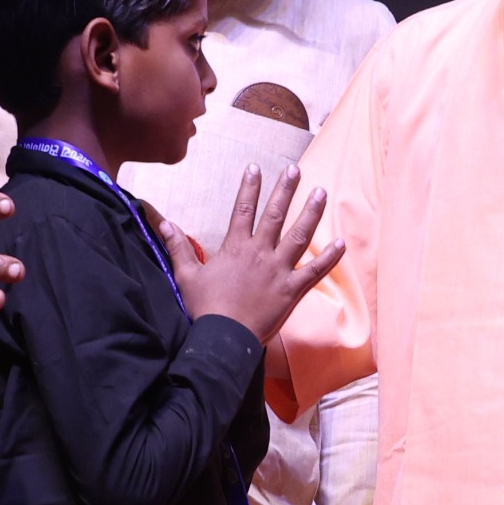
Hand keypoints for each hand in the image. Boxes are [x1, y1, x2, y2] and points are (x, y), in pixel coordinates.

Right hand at [158, 164, 344, 343]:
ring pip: (299, 236)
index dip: (249, 187)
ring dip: (311, 213)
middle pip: (275, 215)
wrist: (224, 337)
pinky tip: (341, 243)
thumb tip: (163, 222)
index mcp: (235, 248)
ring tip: (321, 193)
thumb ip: (177, 247)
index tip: (256, 167)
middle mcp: (259, 253)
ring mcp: (278, 270)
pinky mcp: (292, 290)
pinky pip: (315, 271)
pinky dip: (329, 258)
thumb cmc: (205, 308)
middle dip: (285, 190)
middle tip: (295, 169)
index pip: (243, 209)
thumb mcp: (186, 276)